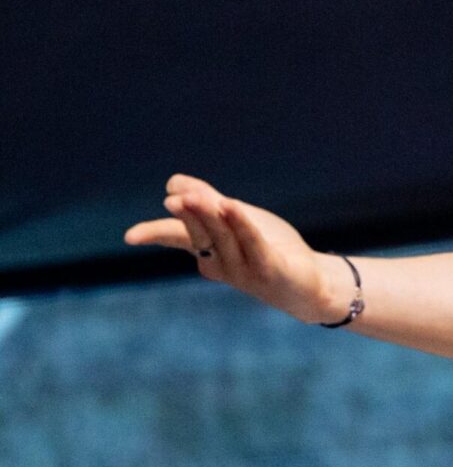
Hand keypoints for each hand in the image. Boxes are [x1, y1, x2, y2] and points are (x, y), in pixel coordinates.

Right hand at [124, 175, 348, 323]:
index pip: (177, 239)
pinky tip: (231, 206)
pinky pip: (253, 243)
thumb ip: (208, 200)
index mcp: (208, 252)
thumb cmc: (270, 249)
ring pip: (223, 238)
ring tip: (197, 197)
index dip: (154, 235)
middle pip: (200, 234)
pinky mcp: (269, 269)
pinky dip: (241, 225)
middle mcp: (220, 263)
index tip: (130, 237)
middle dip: (189, 216)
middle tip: (174, 200)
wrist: (309, 283)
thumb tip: (172, 183)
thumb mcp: (237, 220)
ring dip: (210, 217)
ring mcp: (244, 269)